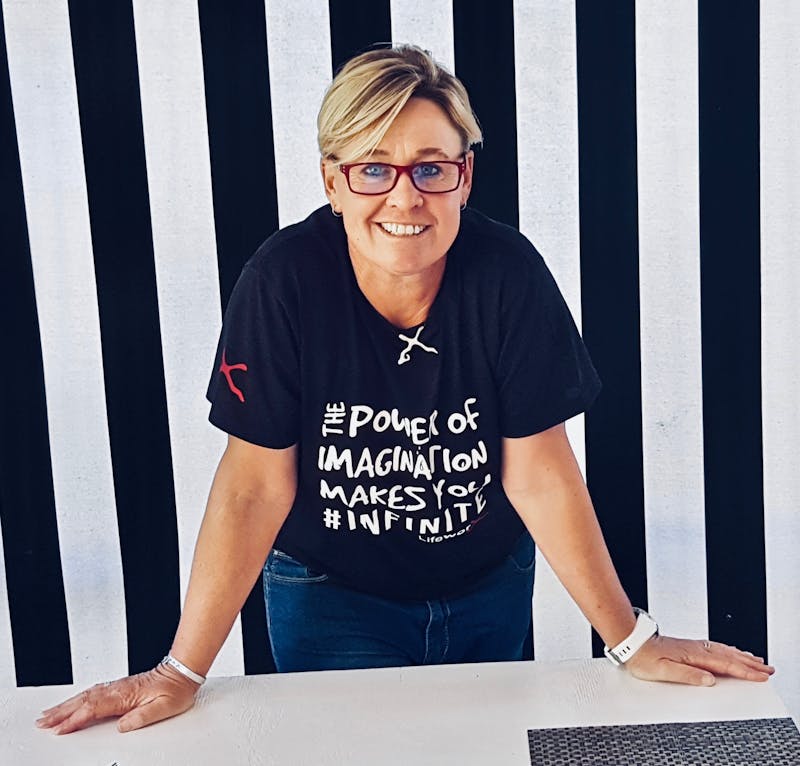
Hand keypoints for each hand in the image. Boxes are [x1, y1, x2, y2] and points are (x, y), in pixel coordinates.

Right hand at [35, 663, 199, 734]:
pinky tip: (72, 703)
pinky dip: (78, 699)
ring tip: (49, 714)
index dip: (75, 719)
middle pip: (84, 701)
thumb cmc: (175, 690)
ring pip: (86, 695)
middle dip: (62, 712)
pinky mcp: (119, 687)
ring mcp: (117, 687)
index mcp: (126, 695)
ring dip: (66, 705)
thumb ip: (142, 718)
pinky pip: (93, 692)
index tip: (60, 729)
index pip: (94, 708)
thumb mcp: (164, 708)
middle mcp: (118, 689)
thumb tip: (122, 727)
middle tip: (43, 722)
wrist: (182, 672)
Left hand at [625, 635, 775, 685]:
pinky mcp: (688, 646)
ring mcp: (692, 646)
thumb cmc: (643, 657)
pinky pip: (714, 648)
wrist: (631, 641)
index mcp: (692, 655)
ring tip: (756, 660)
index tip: (761, 676)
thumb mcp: (663, 670)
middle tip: (768, 669)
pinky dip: (728, 650)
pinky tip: (730, 652)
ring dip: (741, 656)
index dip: (745, 671)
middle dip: (750, 663)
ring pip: (723, 650)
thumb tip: (709, 679)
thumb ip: (688, 675)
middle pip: (728, 656)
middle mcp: (695, 648)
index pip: (724, 664)